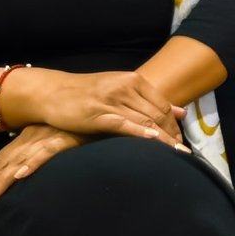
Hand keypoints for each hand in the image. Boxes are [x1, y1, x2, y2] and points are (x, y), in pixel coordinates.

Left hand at [0, 125, 86, 208]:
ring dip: (0, 182)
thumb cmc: (68, 125)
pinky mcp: (61, 141)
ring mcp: (43, 141)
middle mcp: (28, 142)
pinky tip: (21, 176)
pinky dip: (32, 164)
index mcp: (22, 141)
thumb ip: (15, 152)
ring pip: (17, 164)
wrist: (89, 109)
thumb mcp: (39, 138)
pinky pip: (44, 154)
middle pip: (1, 167)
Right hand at [9, 68, 184, 143]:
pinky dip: (140, 132)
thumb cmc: (88, 94)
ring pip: (145, 120)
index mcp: (134, 81)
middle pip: (157, 114)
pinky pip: (123, 123)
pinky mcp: (97, 113)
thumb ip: (150, 101)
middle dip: (172, 134)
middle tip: (182, 153)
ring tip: (176, 155)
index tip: (181, 142)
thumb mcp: (121, 91)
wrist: (52, 91)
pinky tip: (152, 141)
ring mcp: (111, 100)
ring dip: (162, 139)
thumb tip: (181, 112)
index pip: (162, 105)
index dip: (174, 125)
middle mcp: (125, 88)